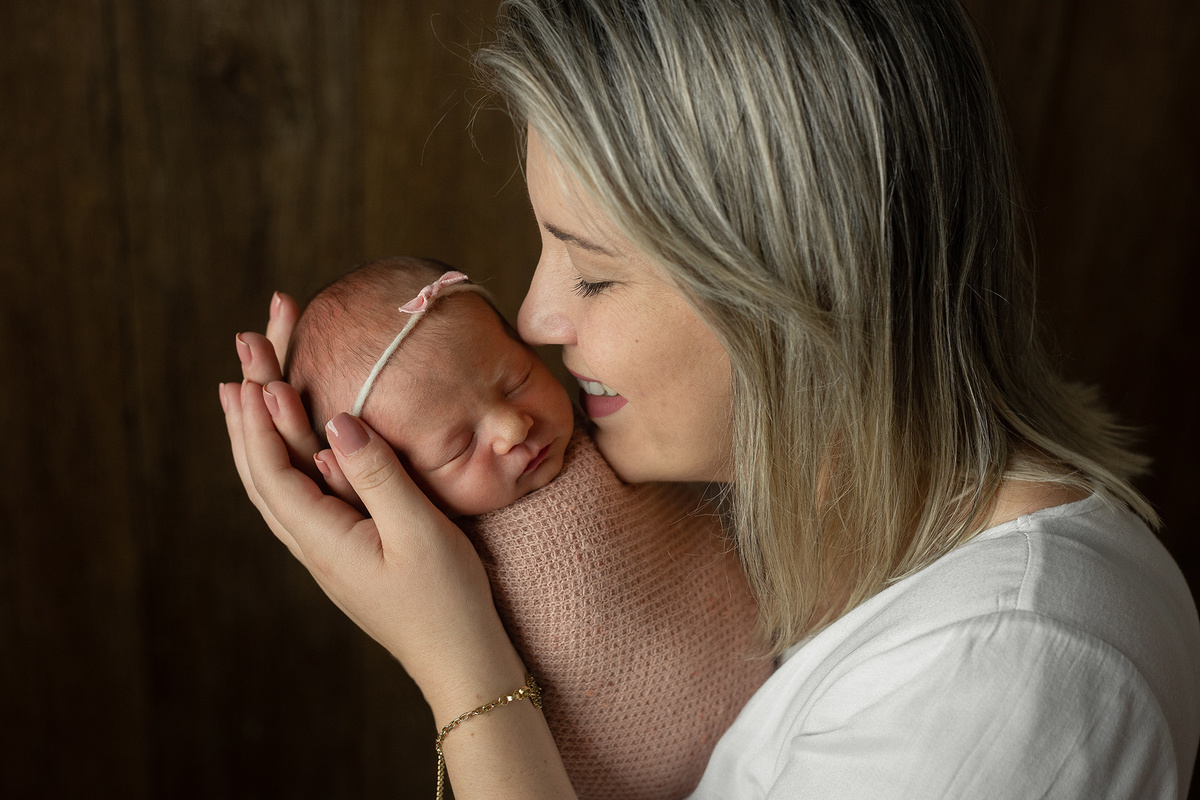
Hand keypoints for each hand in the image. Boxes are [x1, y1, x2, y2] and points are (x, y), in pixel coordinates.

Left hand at [220, 293, 524, 717]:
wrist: (461, 661)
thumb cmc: (447, 602)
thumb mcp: (419, 532)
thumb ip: (376, 474)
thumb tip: (336, 420)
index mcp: (322, 537)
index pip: (270, 464)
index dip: (258, 409)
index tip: (254, 357)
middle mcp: (312, 541)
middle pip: (261, 463)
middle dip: (250, 399)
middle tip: (249, 338)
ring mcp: (326, 546)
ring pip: (275, 476)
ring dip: (260, 423)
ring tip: (250, 377)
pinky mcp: (345, 546)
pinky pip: (300, 490)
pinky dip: (286, 451)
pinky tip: (293, 435)